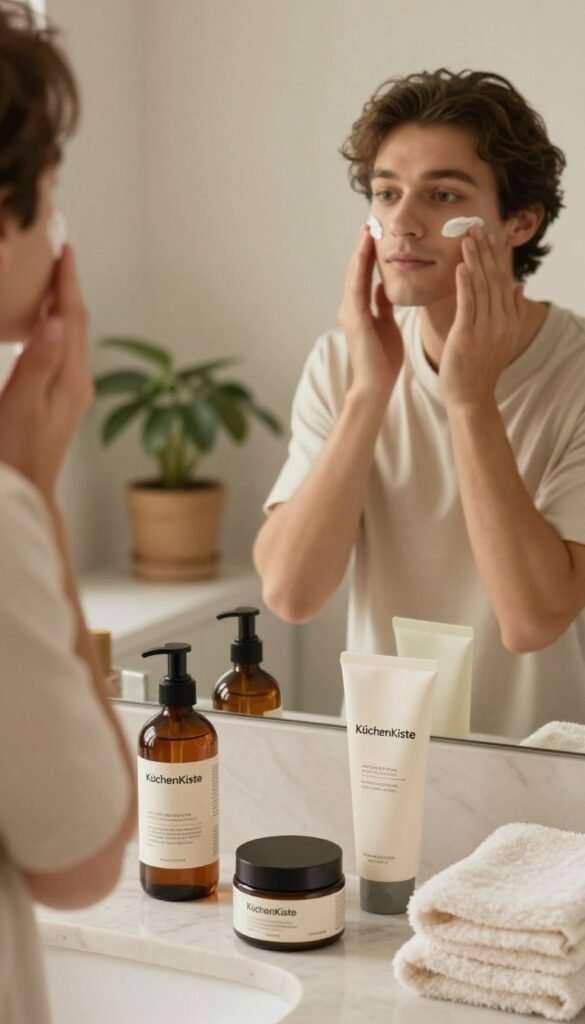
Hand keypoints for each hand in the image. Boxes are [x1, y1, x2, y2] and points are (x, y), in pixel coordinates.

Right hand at [0, 245, 92, 498]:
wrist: (26, 492)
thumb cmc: (17, 451)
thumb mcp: (21, 404)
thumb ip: (38, 362)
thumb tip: (57, 319)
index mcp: (71, 378)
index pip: (73, 318)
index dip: (67, 282)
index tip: (64, 249)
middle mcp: (78, 382)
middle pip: (77, 324)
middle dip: (68, 287)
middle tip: (59, 253)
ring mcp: (72, 392)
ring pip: (72, 337)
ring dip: (63, 306)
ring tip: (52, 279)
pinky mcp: (61, 401)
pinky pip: (62, 352)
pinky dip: (55, 329)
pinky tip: (43, 325)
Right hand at [338, 225, 403, 397]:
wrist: (375, 386)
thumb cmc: (383, 361)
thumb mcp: (385, 325)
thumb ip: (381, 305)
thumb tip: (380, 286)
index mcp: (359, 309)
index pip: (364, 275)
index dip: (368, 254)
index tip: (376, 233)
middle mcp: (351, 307)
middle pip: (356, 270)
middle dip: (363, 246)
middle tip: (370, 221)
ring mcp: (350, 312)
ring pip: (354, 274)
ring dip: (360, 250)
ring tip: (367, 228)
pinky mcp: (355, 318)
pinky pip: (358, 286)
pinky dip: (362, 266)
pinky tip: (368, 250)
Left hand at [439, 225, 525, 407]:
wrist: (470, 397)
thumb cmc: (480, 368)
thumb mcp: (502, 338)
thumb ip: (512, 311)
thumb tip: (520, 284)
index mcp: (509, 320)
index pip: (504, 280)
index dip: (497, 256)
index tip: (492, 235)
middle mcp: (501, 322)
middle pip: (494, 278)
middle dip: (486, 251)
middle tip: (477, 226)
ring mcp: (485, 329)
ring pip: (481, 287)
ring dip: (474, 260)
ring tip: (467, 238)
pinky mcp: (467, 335)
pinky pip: (467, 304)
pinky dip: (465, 283)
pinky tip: (461, 266)